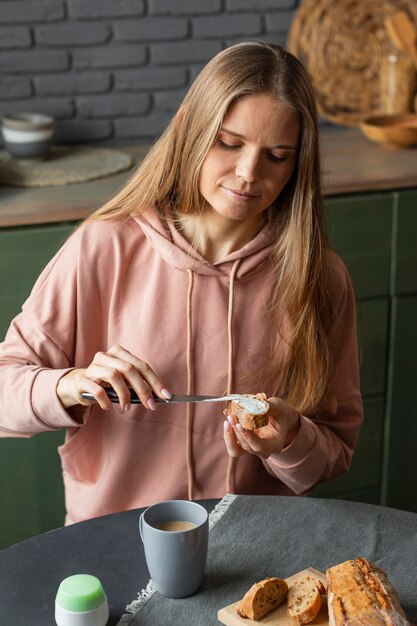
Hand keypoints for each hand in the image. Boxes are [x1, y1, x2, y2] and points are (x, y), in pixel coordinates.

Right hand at [56, 344, 170, 410]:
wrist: (76, 385)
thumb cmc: (105, 383)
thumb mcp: (123, 380)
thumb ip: (137, 384)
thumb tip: (158, 396)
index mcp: (119, 352)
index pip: (141, 366)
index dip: (155, 381)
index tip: (165, 395)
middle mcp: (105, 355)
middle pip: (129, 369)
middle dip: (143, 389)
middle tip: (150, 405)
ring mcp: (93, 366)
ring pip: (114, 375)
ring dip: (124, 394)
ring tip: (127, 408)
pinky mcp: (82, 380)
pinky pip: (97, 390)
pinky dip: (106, 400)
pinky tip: (108, 406)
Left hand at [223, 397, 299, 459]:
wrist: (282, 418)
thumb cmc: (282, 413)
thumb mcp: (279, 407)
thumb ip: (269, 404)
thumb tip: (259, 398)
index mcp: (274, 445)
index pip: (259, 446)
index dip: (248, 437)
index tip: (239, 425)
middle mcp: (263, 451)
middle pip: (246, 447)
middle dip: (236, 432)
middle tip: (231, 416)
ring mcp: (253, 449)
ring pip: (236, 450)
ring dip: (229, 436)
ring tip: (228, 419)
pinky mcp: (244, 444)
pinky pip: (233, 444)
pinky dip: (228, 434)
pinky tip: (227, 419)